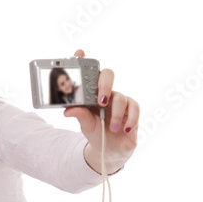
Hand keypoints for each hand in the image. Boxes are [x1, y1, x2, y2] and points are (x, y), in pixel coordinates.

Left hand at [64, 49, 139, 173]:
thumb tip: (68, 110)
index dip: (84, 60)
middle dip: (104, 85)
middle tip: (100, 101)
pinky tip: (123, 129)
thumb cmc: (96, 132)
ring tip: (111, 128)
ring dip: (115, 114)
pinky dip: (129, 119)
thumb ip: (79, 115)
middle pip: (108, 75)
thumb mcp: (85, 125)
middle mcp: (107, 93)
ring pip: (121, 97)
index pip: (89, 73)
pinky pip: (134, 109)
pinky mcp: (132, 111)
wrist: (108, 149)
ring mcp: (120, 101)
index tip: (78, 52)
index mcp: (92, 94)